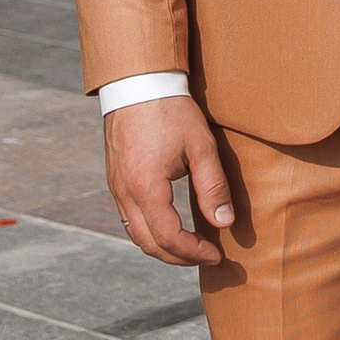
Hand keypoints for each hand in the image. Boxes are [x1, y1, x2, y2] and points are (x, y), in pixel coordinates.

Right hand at [103, 94, 235, 265]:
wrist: (138, 82)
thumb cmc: (171, 110)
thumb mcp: (200, 147)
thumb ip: (213, 187)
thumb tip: (224, 223)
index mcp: (146, 188)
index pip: (169, 238)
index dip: (193, 253)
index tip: (217, 255)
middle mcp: (124, 192)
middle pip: (148, 244)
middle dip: (178, 258)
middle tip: (205, 257)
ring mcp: (115, 186)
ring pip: (135, 233)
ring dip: (162, 246)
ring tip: (190, 247)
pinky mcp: (115, 179)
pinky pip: (129, 217)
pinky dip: (149, 230)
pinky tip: (169, 225)